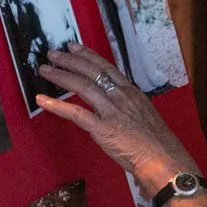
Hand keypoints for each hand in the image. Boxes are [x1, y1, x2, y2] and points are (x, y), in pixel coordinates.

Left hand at [36, 46, 196, 192]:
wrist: (164, 159)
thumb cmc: (156, 143)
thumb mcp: (144, 114)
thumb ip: (128, 106)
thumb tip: (114, 105)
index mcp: (131, 92)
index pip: (105, 67)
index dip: (87, 55)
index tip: (73, 47)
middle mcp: (120, 96)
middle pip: (91, 71)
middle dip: (69, 60)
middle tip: (53, 54)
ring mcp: (111, 111)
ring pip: (82, 86)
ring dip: (61, 76)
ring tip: (45, 70)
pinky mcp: (103, 129)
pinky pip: (76, 114)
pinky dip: (57, 106)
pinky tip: (43, 101)